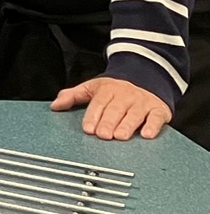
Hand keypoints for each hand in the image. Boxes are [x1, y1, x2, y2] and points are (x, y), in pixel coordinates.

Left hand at [53, 75, 172, 139]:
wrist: (147, 77)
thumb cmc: (116, 88)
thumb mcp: (92, 88)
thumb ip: (73, 96)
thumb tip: (54, 105)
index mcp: (107, 90)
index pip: (98, 103)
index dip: (93, 116)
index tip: (88, 129)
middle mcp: (125, 96)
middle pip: (115, 110)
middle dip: (108, 122)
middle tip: (103, 135)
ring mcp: (142, 103)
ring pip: (134, 114)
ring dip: (127, 125)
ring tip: (120, 136)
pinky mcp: (158, 110)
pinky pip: (156, 118)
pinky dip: (152, 126)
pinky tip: (146, 134)